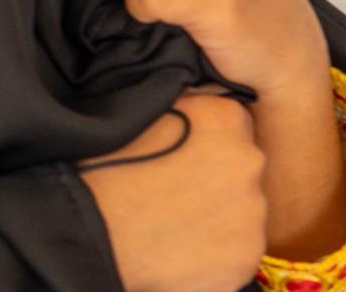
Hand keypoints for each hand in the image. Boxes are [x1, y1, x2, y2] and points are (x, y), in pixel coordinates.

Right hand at [82, 92, 266, 291]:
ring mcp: (253, 210)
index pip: (232, 120)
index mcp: (224, 117)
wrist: (92, 227)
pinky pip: (237, 246)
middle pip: (241, 164)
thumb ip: (179, 101)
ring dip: (217, 211)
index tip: (183, 148)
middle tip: (175, 186)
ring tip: (173, 217)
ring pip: (241, 208)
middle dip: (216, 174)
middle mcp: (248, 159)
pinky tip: (180, 243)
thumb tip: (191, 95)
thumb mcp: (140, 110)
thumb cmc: (105, 164)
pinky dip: (215, 247)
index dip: (206, 135)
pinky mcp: (248, 252)